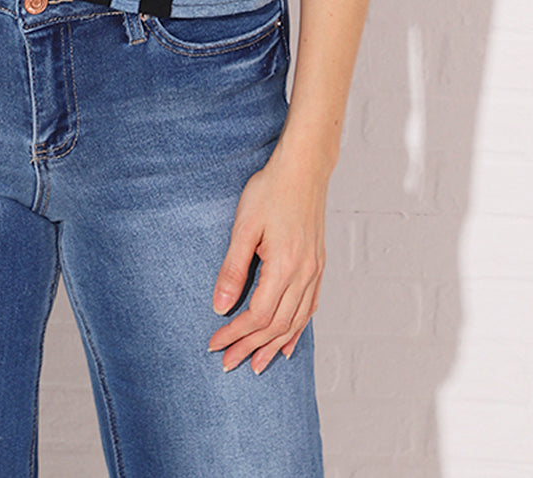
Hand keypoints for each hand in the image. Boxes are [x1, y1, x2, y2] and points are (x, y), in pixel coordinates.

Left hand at [208, 148, 327, 373]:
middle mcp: (304, 274)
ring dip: (274, 346)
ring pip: (295, 322)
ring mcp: (315, 271)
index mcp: (284, 266)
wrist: (303, 168)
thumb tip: (220, 306)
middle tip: (228, 363)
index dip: (235, 334)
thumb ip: (232, 269)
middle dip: (250, 347)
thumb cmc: (270, 190)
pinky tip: (288, 342)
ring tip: (256, 364)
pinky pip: (310, 308)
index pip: (257, 316)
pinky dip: (298, 330)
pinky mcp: (318, 264)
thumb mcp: (244, 226)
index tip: (215, 344)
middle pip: (276, 326)